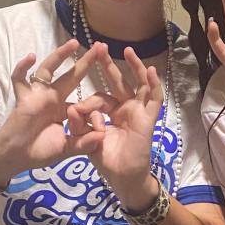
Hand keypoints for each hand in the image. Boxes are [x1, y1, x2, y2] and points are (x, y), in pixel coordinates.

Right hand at [0, 40, 106, 187]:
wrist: (16, 157)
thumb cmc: (41, 152)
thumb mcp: (67, 148)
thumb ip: (83, 143)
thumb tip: (102, 137)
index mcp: (66, 109)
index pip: (83, 98)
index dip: (94, 103)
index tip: (102, 115)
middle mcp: (53, 97)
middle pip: (71, 75)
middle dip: (85, 61)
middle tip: (100, 46)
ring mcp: (38, 95)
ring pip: (48, 70)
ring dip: (60, 55)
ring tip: (73, 43)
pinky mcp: (23, 97)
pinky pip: (20, 79)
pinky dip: (23, 67)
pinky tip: (31, 57)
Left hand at [66, 46, 164, 209]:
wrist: (122, 178)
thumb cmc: (106, 160)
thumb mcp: (87, 140)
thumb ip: (79, 125)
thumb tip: (70, 108)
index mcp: (110, 113)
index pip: (99, 99)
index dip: (87, 103)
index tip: (75, 112)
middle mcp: (125, 109)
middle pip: (118, 83)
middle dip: (109, 65)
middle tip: (100, 46)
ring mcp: (138, 112)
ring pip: (139, 85)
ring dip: (135, 67)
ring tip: (129, 51)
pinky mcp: (149, 118)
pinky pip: (154, 99)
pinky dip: (154, 85)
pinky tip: (152, 71)